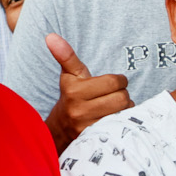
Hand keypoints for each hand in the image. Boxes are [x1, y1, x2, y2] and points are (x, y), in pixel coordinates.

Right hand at [45, 34, 131, 150]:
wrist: (60, 128)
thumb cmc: (70, 96)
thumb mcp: (69, 75)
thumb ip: (65, 55)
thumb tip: (51, 36)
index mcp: (75, 91)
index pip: (114, 82)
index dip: (118, 80)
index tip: (114, 82)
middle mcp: (79, 111)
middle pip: (122, 98)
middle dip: (122, 94)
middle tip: (114, 95)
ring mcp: (87, 127)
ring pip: (124, 113)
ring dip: (124, 109)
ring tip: (113, 107)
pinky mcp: (95, 139)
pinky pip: (121, 126)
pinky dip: (122, 121)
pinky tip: (114, 118)